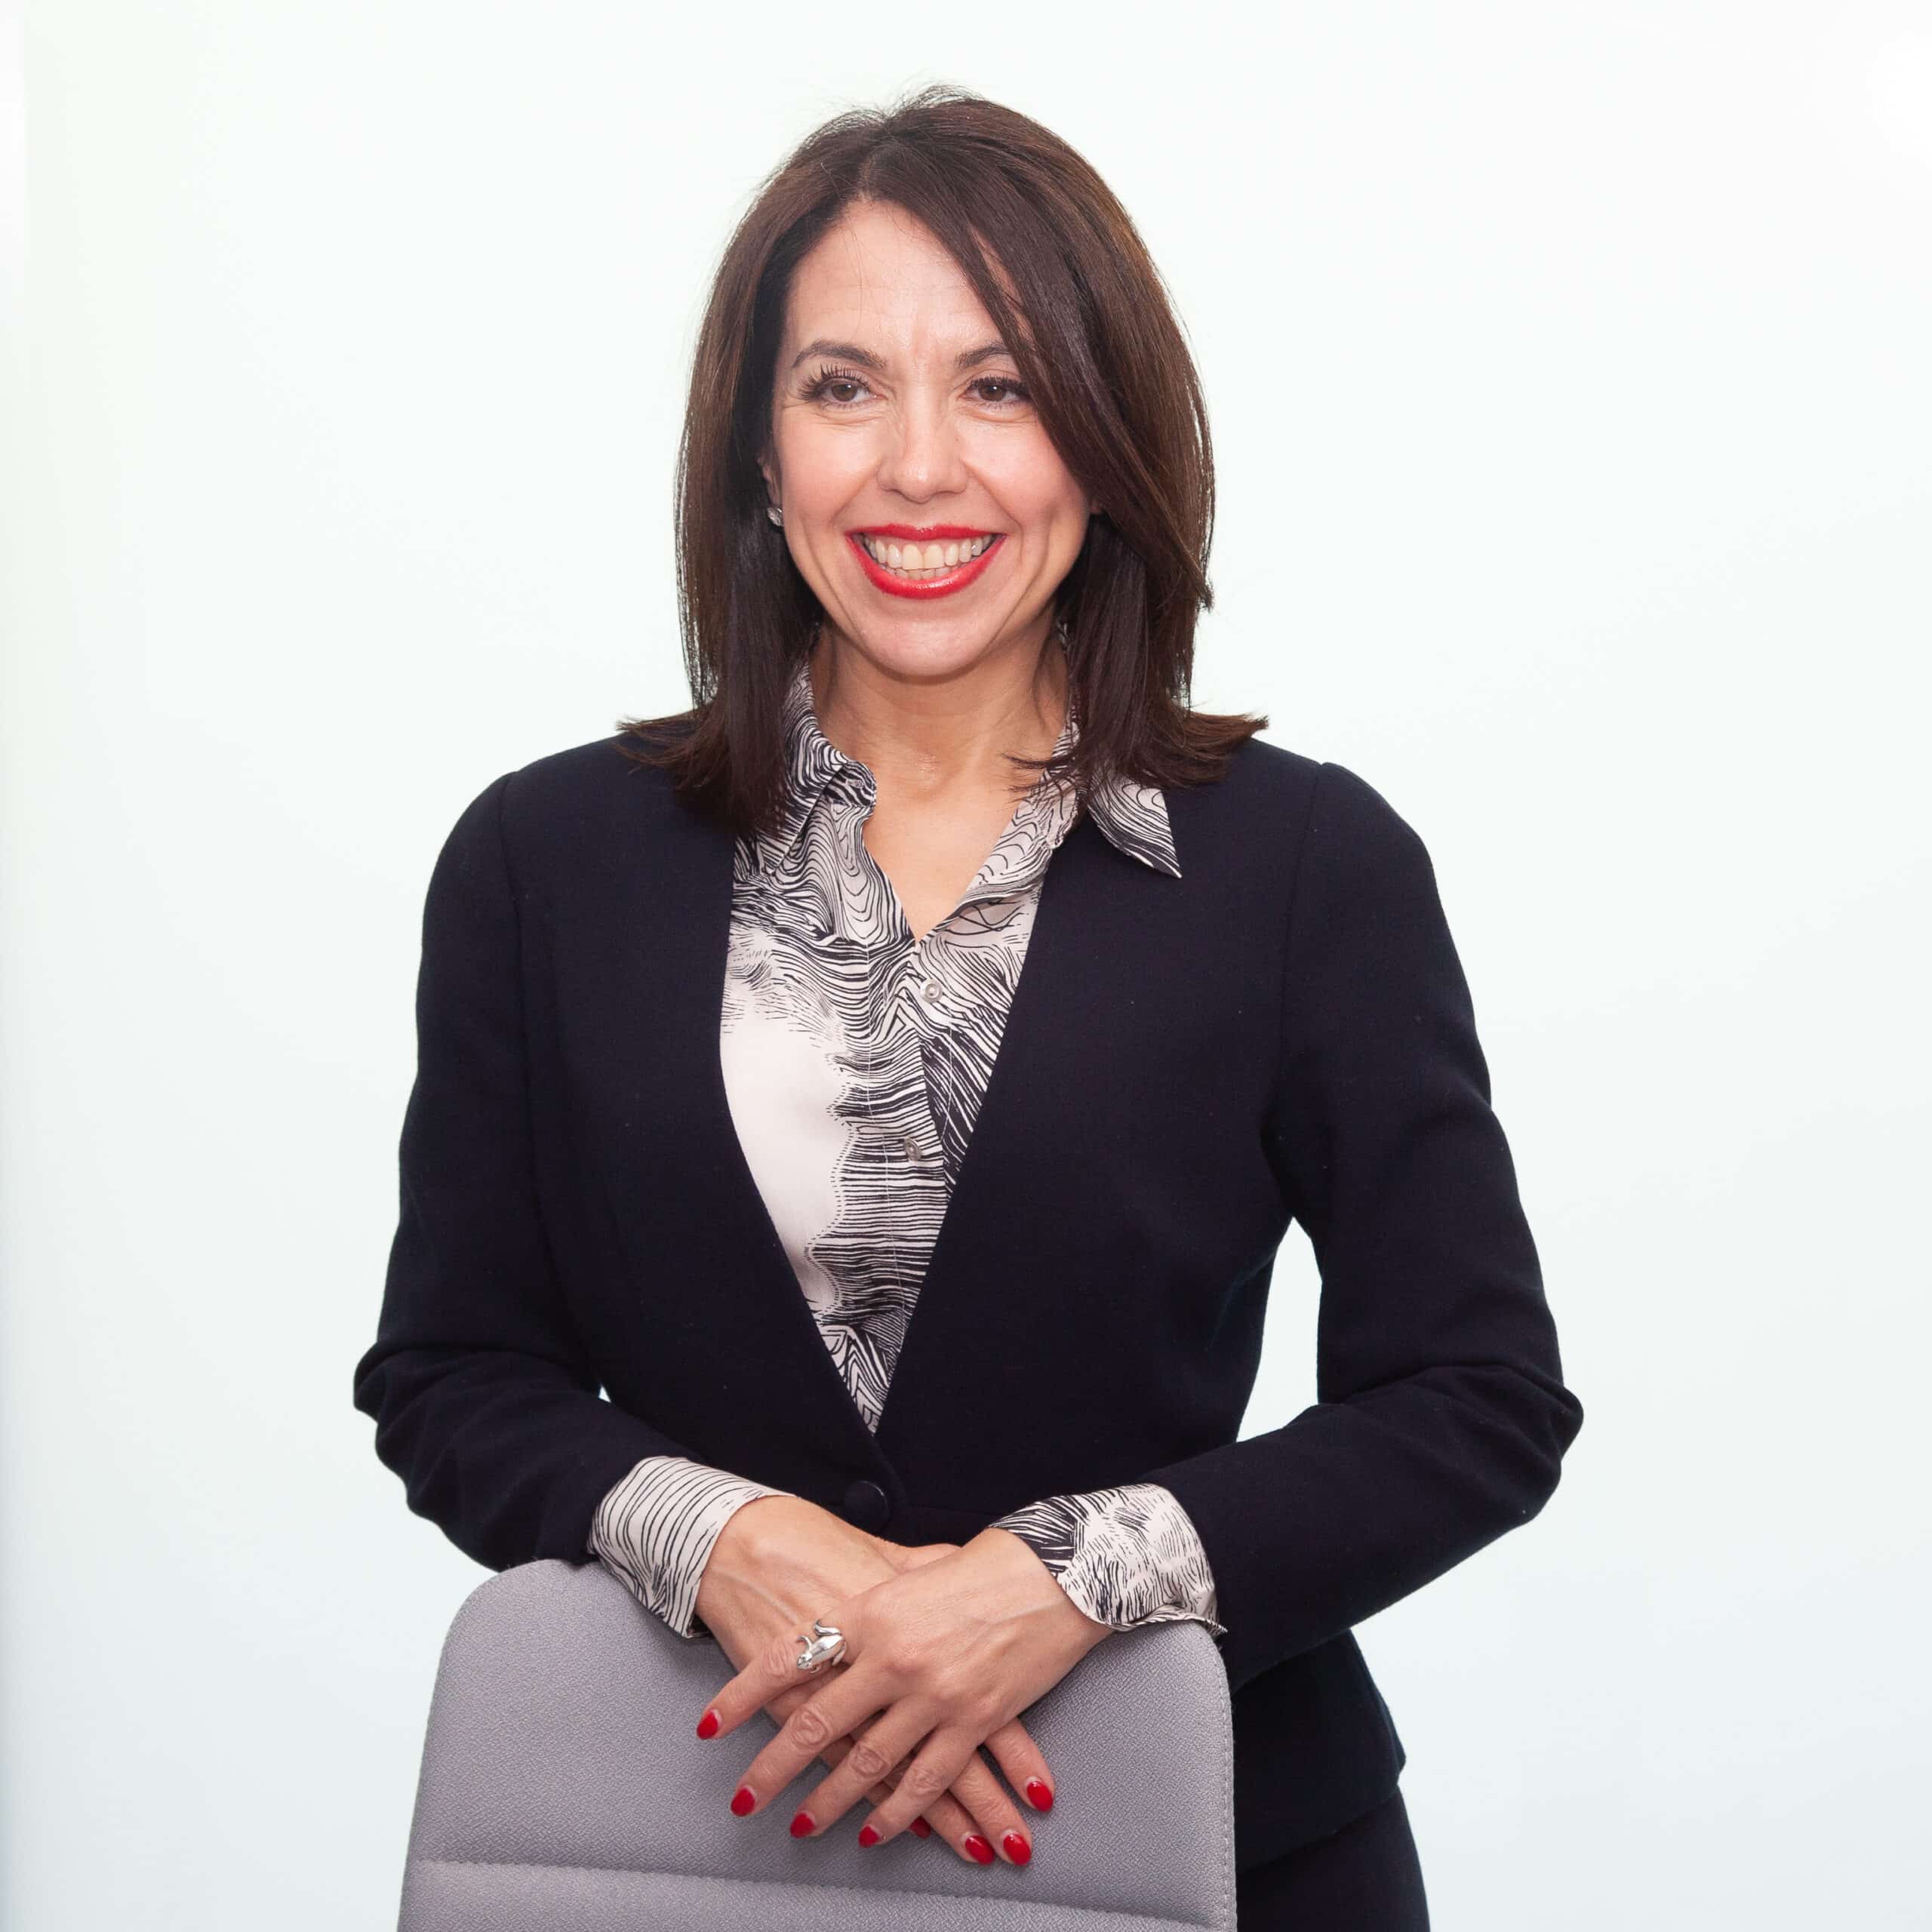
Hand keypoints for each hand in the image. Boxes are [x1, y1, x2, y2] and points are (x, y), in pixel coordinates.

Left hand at [697, 1523, 1113, 1863]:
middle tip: (746, 1798)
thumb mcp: (906, 1571)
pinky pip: (924, 1781)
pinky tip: (872, 1831)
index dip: (742, 1696)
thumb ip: (865, 1603)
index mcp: (869, 1613)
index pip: (788, 1660)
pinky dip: (895, 1814)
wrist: (1052, 1572)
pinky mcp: (973, 1722)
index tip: (710, 1726)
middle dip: (774, 1768)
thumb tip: (823, 1625)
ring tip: (800, 1827)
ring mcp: (933, 1694)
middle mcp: (892, 1657)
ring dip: (829, 1803)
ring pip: (866, 1764)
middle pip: (816, 1724)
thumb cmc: (978, 1566)